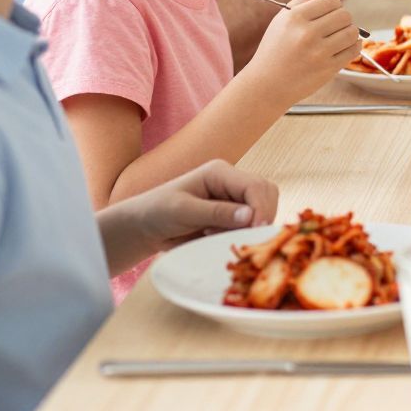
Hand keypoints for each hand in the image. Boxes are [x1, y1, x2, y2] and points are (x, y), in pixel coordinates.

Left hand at [112, 159, 277, 259]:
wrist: (144, 228)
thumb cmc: (157, 212)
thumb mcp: (183, 211)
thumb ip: (216, 212)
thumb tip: (250, 216)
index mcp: (220, 172)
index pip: (255, 186)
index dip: (260, 208)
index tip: (255, 231)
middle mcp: (232, 182)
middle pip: (266, 194)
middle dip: (260, 217)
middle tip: (239, 237)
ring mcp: (233, 198)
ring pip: (263, 209)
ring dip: (249, 227)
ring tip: (217, 235)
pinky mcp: (233, 215)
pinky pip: (251, 223)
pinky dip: (242, 234)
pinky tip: (216, 238)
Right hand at [248, 0, 360, 99]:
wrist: (266, 85)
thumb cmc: (273, 51)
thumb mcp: (279, 22)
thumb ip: (299, 3)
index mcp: (294, 18)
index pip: (329, 1)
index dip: (334, 5)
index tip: (331, 12)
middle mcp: (307, 33)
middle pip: (344, 15)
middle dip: (343, 19)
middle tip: (336, 26)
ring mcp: (318, 52)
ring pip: (352, 32)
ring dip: (351, 33)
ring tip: (341, 37)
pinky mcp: (328, 68)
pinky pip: (353, 50)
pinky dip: (354, 46)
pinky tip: (346, 46)